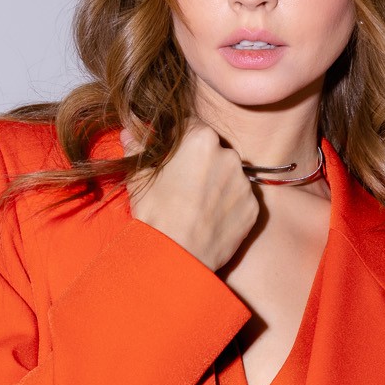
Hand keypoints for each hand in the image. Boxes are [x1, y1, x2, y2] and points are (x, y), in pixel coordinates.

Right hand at [120, 118, 258, 272]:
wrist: (176, 257)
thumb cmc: (154, 213)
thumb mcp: (138, 175)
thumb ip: (137, 145)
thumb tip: (130, 131)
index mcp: (201, 138)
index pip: (192, 128)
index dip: (181, 143)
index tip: (174, 159)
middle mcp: (228, 155)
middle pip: (215, 151)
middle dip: (202, 164)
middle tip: (184, 187)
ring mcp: (244, 183)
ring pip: (229, 176)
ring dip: (217, 185)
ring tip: (197, 207)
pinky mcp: (254, 208)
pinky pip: (240, 200)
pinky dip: (228, 207)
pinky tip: (210, 220)